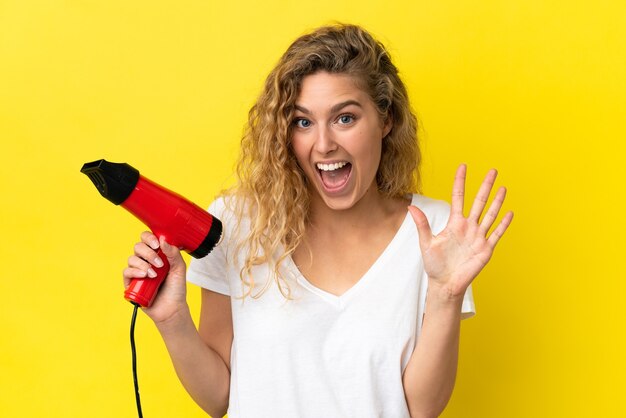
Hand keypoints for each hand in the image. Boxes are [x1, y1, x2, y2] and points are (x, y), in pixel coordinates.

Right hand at [123, 232, 188, 323]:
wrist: (172, 308)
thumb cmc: (176, 288)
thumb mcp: (179, 268)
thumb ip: (173, 253)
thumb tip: (163, 240)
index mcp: (156, 253)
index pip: (147, 239)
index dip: (149, 238)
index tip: (157, 244)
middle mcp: (145, 260)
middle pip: (138, 247)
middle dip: (149, 253)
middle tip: (159, 264)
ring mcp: (137, 271)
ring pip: (132, 258)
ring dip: (143, 264)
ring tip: (154, 274)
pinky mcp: (131, 282)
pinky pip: (126, 272)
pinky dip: (134, 271)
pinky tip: (144, 275)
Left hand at [408, 164, 512, 299]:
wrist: (445, 283)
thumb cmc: (434, 264)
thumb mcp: (426, 243)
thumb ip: (422, 225)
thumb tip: (411, 207)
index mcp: (454, 223)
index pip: (458, 197)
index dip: (460, 181)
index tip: (463, 166)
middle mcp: (468, 227)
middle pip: (479, 201)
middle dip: (485, 186)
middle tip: (493, 170)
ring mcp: (478, 237)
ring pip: (490, 214)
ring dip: (497, 201)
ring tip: (503, 187)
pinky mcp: (485, 248)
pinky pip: (496, 233)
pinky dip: (503, 224)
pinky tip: (509, 213)